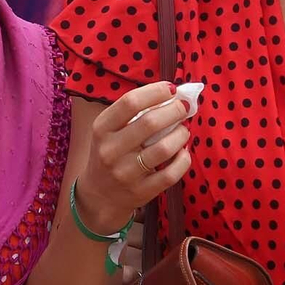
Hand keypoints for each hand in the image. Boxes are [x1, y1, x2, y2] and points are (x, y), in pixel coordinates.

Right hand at [74, 82, 192, 232]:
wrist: (99, 195)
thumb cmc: (109, 153)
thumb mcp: (108, 131)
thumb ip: (132, 113)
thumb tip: (171, 94)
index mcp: (101, 129)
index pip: (130, 102)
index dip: (155, 92)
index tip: (171, 89)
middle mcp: (111, 150)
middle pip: (150, 122)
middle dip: (175, 110)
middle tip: (185, 107)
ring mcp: (126, 173)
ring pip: (164, 148)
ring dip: (181, 134)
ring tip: (183, 130)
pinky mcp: (142, 191)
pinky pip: (171, 173)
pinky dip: (183, 160)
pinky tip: (182, 152)